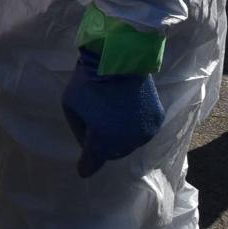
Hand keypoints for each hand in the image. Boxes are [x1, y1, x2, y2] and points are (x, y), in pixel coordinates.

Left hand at [60, 47, 163, 176]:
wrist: (120, 58)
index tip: (82, 170)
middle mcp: (127, 141)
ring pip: (129, 143)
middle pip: (112, 152)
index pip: (93, 162)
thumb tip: (87, 146)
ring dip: (120, 136)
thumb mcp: (70, 105)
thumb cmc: (88, 81)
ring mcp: (145, 132)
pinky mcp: (157, 120)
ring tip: (113, 113)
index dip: (86, 166)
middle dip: (103, 144)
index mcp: (103, 140)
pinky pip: (142, 130)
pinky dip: (134, 125)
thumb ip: (78, 129)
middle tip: (96, 123)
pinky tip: (127, 108)